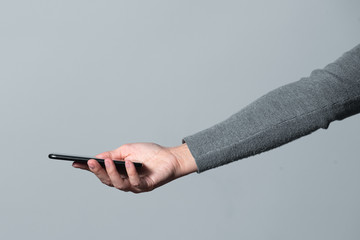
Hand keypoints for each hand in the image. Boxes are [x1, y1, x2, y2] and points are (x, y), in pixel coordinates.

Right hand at [73, 143, 196, 192]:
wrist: (169, 157)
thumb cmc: (149, 153)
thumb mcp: (127, 150)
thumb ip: (112, 155)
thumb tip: (97, 157)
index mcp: (119, 171)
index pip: (101, 171)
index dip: (88, 169)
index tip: (75, 163)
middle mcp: (124, 180)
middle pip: (107, 180)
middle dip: (98, 171)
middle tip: (90, 162)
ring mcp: (134, 185)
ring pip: (118, 184)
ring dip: (112, 173)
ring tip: (108, 162)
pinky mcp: (145, 186)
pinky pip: (135, 182)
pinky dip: (131, 172)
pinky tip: (129, 163)